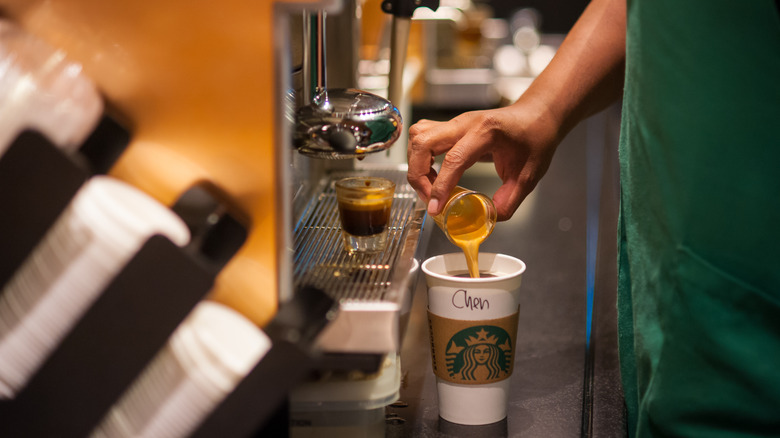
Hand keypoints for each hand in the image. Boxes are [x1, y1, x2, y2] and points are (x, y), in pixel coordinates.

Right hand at [407, 100, 561, 220]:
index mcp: (486, 131)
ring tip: (431, 186)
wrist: (536, 116)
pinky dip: (420, 157)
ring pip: (418, 136)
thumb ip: (509, 200)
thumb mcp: (529, 175)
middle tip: (429, 198)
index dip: (440, 187)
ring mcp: (455, 122)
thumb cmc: (535, 138)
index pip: (453, 159)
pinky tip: (434, 173)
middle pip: (423, 142)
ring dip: (417, 164)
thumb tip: (488, 218)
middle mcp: (465, 122)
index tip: (435, 209)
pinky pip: (423, 137)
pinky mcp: (451, 127)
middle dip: (418, 175)